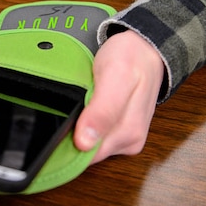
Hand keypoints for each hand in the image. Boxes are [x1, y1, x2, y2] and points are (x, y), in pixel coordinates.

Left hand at [73, 30, 164, 163]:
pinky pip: (95, 137)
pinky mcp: (121, 133)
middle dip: (73, 134)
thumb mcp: (115, 76)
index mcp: (128, 133)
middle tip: (73, 104)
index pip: (87, 157)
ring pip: (89, 145)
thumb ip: (102, 111)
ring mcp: (125, 138)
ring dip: (80, 127)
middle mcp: (129, 142)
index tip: (59, 123)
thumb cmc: (131, 58)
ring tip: (82, 103)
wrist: (146, 49)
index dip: (68, 143)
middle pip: (87, 153)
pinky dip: (86, 124)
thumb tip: (85, 143)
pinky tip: (88, 109)